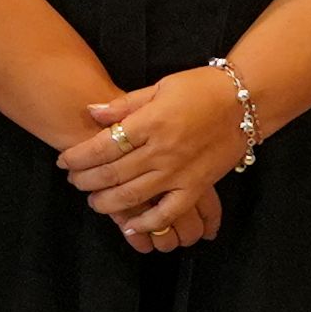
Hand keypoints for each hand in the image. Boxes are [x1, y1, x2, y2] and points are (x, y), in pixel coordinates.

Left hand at [65, 69, 253, 246]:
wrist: (245, 101)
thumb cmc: (200, 88)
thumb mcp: (159, 87)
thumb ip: (124, 104)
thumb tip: (92, 112)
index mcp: (151, 122)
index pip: (103, 145)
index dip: (78, 156)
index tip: (65, 160)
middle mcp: (162, 150)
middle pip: (112, 173)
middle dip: (85, 180)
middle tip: (74, 181)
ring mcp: (179, 171)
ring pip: (134, 196)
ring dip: (107, 203)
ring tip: (94, 201)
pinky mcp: (196, 187)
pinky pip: (168, 212)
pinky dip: (148, 223)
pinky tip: (131, 225)